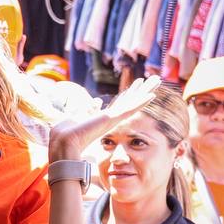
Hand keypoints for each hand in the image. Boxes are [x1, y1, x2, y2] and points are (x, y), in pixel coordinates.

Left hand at [47, 75, 161, 160]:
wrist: (66, 143)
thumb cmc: (67, 132)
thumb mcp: (78, 115)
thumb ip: (88, 109)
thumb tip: (96, 101)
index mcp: (104, 118)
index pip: (121, 103)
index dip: (131, 94)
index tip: (139, 84)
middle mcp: (112, 118)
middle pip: (131, 100)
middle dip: (143, 89)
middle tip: (156, 79)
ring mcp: (114, 118)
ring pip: (134, 101)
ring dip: (146, 90)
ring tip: (158, 80)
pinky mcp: (113, 119)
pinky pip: (131, 107)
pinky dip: (141, 100)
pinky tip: (152, 93)